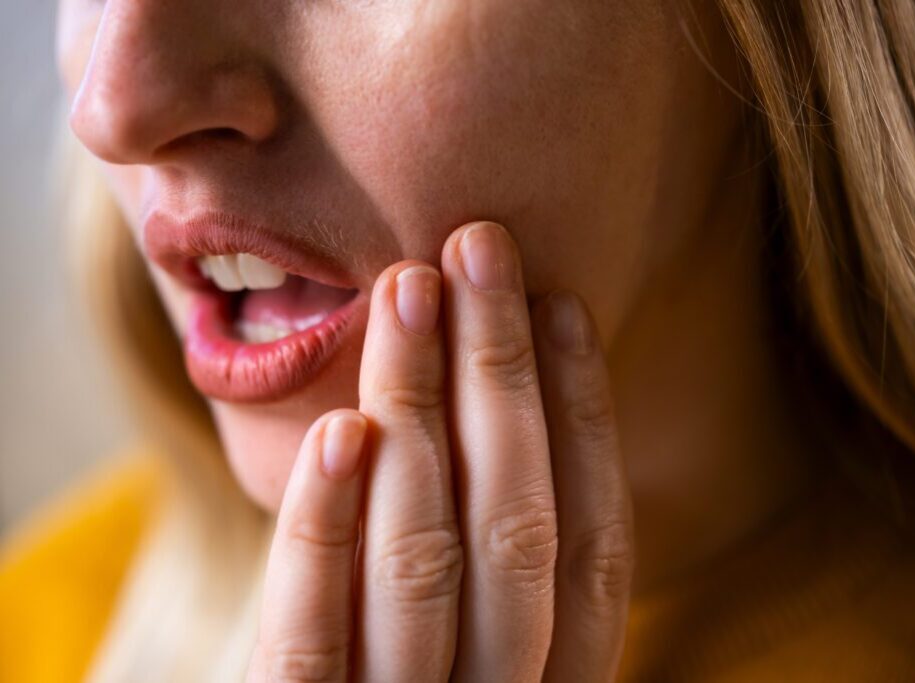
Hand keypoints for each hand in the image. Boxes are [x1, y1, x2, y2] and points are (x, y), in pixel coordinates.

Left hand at [246, 221, 634, 681]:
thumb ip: (498, 568)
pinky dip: (328, 528)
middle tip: (480, 246)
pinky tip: (346, 426)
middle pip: (516, 527)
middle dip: (503, 374)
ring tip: (410, 288)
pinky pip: (313, 635)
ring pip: (424, 558)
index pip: (590, 542)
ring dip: (421, 408)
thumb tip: (511, 405)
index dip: (583, 415)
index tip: (562, 302)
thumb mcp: (475, 651)